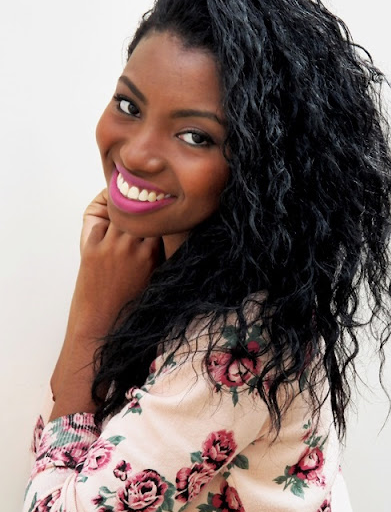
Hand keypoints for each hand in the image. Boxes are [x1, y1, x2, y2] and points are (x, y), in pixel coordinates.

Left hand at [50, 190, 159, 405]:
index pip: (165, 216)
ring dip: (127, 195)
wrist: (103, 327)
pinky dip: (106, 205)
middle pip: (145, 205)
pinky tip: (112, 201)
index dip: (169, 202)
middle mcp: (134, 246)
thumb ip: (168, 253)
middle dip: (150, 194)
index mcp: (155, 255)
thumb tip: (178, 228)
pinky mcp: (91, 246)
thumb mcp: (160, 279)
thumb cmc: (135, 308)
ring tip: (134, 187)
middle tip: (154, 183)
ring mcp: (111, 244)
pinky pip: (100, 214)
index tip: (173, 194)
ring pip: (122, 205)